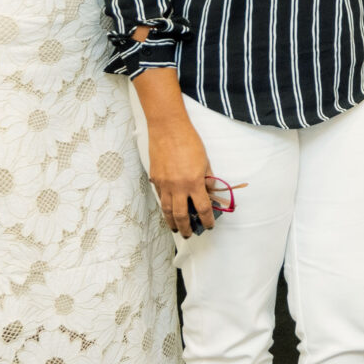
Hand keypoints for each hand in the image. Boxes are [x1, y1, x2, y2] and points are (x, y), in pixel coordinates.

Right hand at [145, 119, 217, 238]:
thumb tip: (209, 191)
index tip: (209, 225)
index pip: (202, 208)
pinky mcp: (155, 179)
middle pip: (181, 215)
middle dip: (186, 228)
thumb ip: (208, 178)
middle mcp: (178, 187)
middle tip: (189, 234)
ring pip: (167, 210)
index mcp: (194, 182)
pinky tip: (168, 210)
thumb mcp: (205, 160)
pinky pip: (160, 197)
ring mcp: (164, 184)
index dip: (207, 219)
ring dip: (172, 222)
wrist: (168, 129)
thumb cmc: (189, 141)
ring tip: (176, 228)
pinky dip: (165, 206)